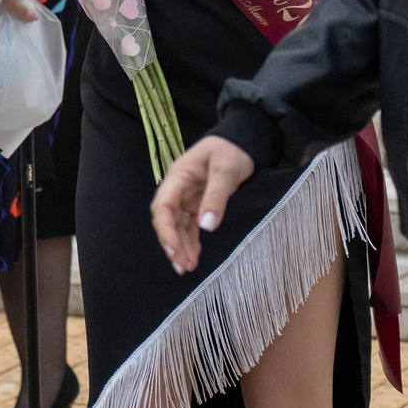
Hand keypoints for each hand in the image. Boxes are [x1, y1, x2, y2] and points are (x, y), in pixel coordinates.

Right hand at [150, 135, 256, 271]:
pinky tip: (194, 255)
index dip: (165, 229)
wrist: (244, 141)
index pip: (163, 206)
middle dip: (172, 243)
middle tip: (182, 265)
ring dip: (181, 246)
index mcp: (179, 176)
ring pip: (177, 225)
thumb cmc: (232, 150)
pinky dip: (190, 240)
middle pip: (167, 219)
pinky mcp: (197, 203)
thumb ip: (216, 197)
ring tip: (188, 267)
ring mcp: (187, 196)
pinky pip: (189, 224)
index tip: (174, 249)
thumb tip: (206, 226)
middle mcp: (178, 188)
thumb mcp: (226, 170)